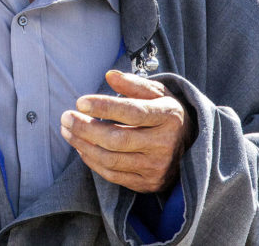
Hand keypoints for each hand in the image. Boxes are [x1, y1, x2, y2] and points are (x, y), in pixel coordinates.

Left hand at [60, 70, 194, 193]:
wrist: (193, 147)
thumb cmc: (167, 113)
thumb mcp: (158, 92)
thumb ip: (134, 84)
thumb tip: (110, 75)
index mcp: (169, 117)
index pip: (133, 112)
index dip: (104, 107)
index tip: (80, 102)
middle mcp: (165, 144)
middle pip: (117, 139)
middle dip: (86, 128)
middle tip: (65, 117)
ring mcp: (157, 167)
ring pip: (111, 160)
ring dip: (83, 145)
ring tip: (66, 130)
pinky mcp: (148, 183)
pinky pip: (113, 175)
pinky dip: (92, 161)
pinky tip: (81, 147)